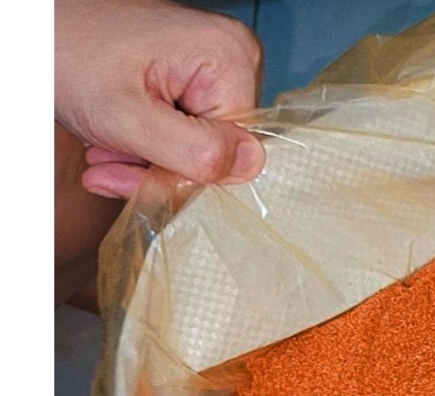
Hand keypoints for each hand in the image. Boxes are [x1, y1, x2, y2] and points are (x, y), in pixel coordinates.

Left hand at [55, 0, 264, 198]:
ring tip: (106, 155)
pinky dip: (150, 150)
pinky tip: (117, 141)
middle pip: (219, 152)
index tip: (134, 179)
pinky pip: (188, 136)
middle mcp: (235, 58)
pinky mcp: (197, 79)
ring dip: (150, 166)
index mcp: (230, 58)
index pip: (235, 152)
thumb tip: (252, 168)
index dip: (188, 177)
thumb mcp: (127, 117)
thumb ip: (195, 149)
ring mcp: (216, 67)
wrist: (33, 27)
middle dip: (163, 172)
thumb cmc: (66, 55)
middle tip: (110, 167)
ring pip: (201, 151)